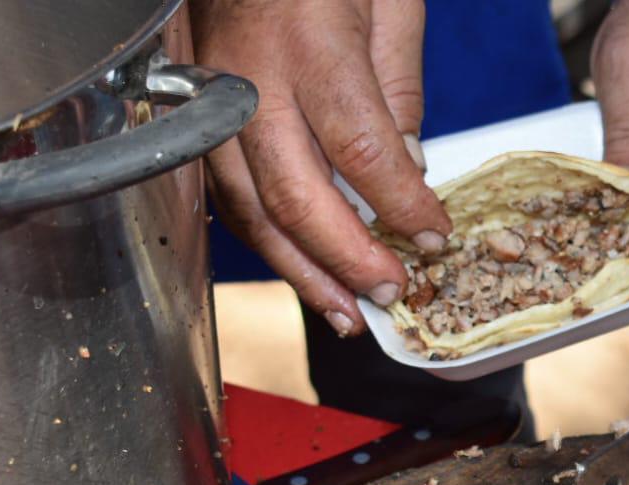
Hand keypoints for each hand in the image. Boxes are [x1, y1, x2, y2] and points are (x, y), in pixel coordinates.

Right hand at [193, 0, 449, 335]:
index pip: (360, 150)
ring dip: (299, 269)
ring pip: (248, 207)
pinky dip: (266, 239)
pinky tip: (301, 268)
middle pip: (294, 195)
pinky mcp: (195, 111)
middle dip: (346, 257)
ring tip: (343, 310)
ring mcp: (211, 96)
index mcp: (309, 43)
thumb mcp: (390, 1)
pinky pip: (227, 192)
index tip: (433, 237)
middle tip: (389, 292)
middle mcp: (249, 77)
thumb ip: (399, 87)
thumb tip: (409, 170)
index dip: (400, 207)